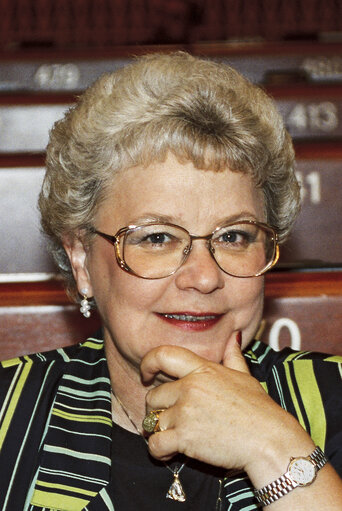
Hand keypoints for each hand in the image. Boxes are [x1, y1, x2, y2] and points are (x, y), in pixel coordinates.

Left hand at [140, 334, 297, 473]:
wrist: (269, 441)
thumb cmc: (260, 410)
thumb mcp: (245, 377)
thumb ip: (233, 356)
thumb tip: (234, 336)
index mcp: (203, 369)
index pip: (163, 355)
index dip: (148, 363)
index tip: (146, 374)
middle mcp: (190, 387)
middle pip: (153, 395)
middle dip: (157, 409)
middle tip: (168, 419)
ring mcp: (186, 411)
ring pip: (152, 420)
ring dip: (158, 431)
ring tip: (170, 438)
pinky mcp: (184, 437)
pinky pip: (155, 443)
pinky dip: (158, 451)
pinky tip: (168, 453)